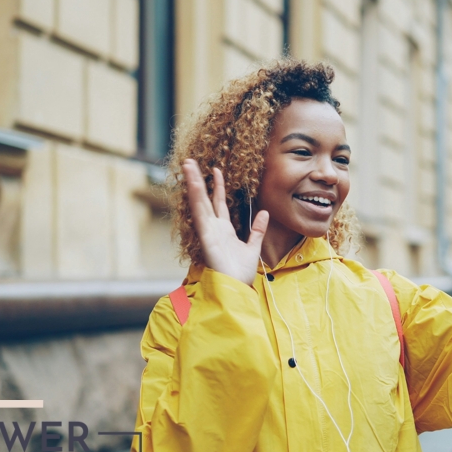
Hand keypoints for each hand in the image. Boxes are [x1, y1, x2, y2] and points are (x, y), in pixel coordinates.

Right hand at [183, 158, 268, 285]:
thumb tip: (264, 213)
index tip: (217, 171)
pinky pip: (200, 215)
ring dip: (193, 183)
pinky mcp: (206, 237)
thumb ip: (257, 230)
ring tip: (188, 165)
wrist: (236, 289)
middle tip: (191, 162)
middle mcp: (213, 229)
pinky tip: (193, 185)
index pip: (218, 204)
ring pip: (199, 203)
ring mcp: (208, 232)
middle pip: (205, 199)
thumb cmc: (241, 273)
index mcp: (223, 231)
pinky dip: (196, 199)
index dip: (217, 187)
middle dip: (199, 180)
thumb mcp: (253, 247)